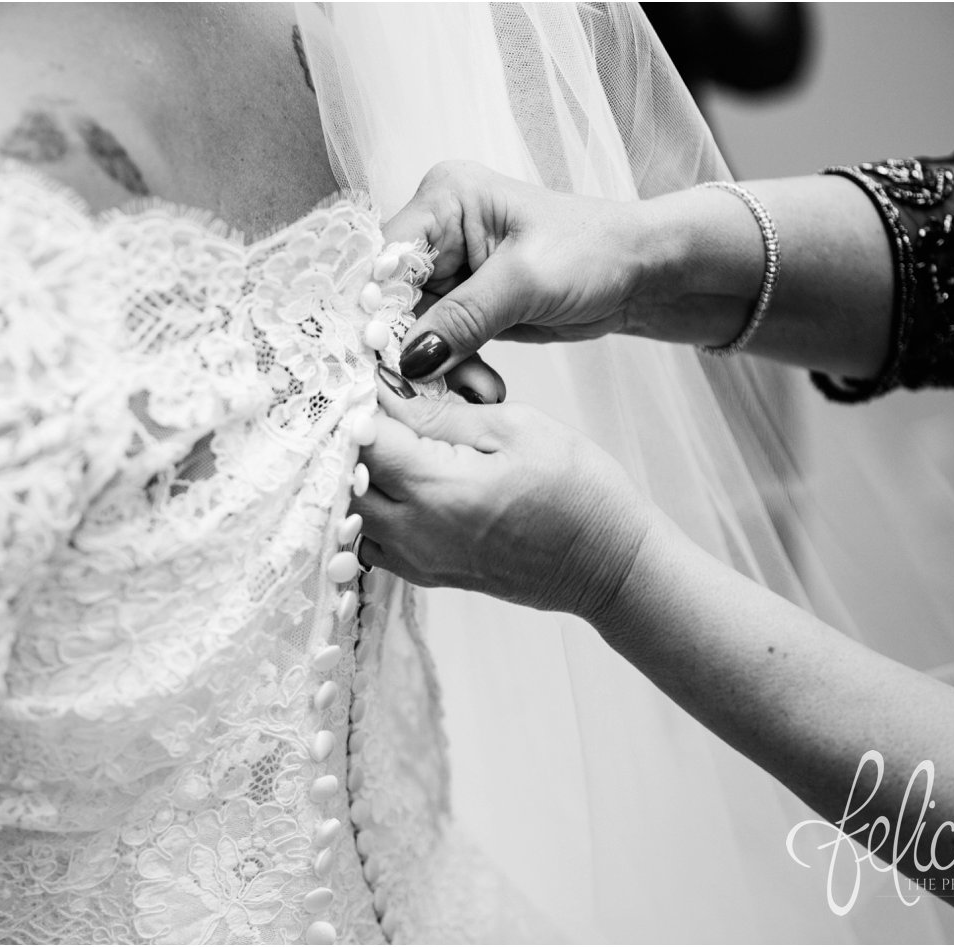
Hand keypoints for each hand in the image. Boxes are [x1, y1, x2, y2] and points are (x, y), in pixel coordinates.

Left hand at [350, 384, 656, 620]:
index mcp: (436, 490)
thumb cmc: (579, 493)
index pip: (362, 439)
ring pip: (350, 512)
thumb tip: (389, 390)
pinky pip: (371, 537)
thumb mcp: (515, 428)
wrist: (610, 565)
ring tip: (393, 445)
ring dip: (359, 475)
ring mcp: (416, 560)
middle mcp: (413, 532)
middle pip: (344, 478)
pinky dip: (372, 507)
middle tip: (382, 409)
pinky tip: (403, 481)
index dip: (362, 403)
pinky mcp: (424, 573)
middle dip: (355, 438)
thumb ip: (441, 412)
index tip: (377, 380)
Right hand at [382, 161, 658, 382]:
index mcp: (445, 200)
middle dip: (410, 348)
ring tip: (479, 389)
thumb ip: (463, 318)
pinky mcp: (463, 304)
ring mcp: (449, 270)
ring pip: (411, 330)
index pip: (384, 258)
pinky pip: (438, 345)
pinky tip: (484, 386)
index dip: (374, 309)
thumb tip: (408, 360)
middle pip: (389, 299)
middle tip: (430, 388)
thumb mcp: (526, 280)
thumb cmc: (596, 251)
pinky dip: (455, 371)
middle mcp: (437, 231)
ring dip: (437, 368)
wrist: (643, 272)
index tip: (378, 359)